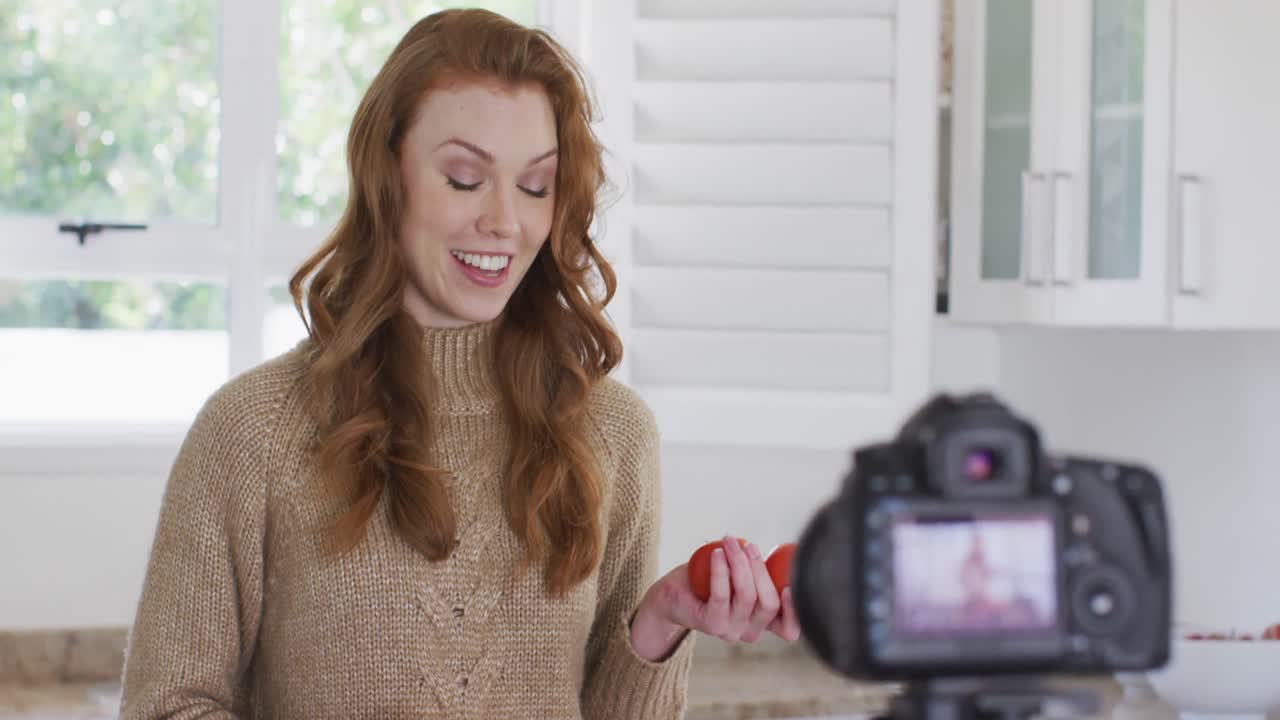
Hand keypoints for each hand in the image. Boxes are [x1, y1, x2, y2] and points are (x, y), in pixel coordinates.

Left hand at [630, 536, 801, 660]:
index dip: (795, 611)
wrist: (673, 594)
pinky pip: (722, 594)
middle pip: (769, 602)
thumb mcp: (741, 576)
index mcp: (763, 622)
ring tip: (729, 542)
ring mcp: (731, 631)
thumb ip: (760, 572)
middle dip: (760, 568)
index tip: (790, 584)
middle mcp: (750, 632)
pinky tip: (718, 552)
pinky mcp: (711, 624)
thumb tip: (784, 549)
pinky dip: (722, 570)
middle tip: (749, 545)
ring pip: (747, 595)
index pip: (789, 630)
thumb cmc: (709, 581)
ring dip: (740, 562)